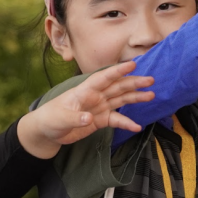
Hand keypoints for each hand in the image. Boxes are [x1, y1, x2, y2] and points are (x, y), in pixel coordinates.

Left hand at [17, 61, 153, 158]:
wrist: (46, 133)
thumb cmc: (49, 119)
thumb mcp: (60, 118)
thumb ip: (75, 118)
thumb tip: (90, 118)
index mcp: (84, 91)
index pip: (103, 78)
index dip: (117, 71)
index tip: (132, 64)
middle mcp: (95, 96)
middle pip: (118, 87)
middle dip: (134, 83)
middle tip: (150, 80)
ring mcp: (100, 107)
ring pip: (121, 100)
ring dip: (136, 97)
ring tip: (151, 95)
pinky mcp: (101, 120)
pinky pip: (117, 120)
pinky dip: (127, 122)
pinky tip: (137, 126)